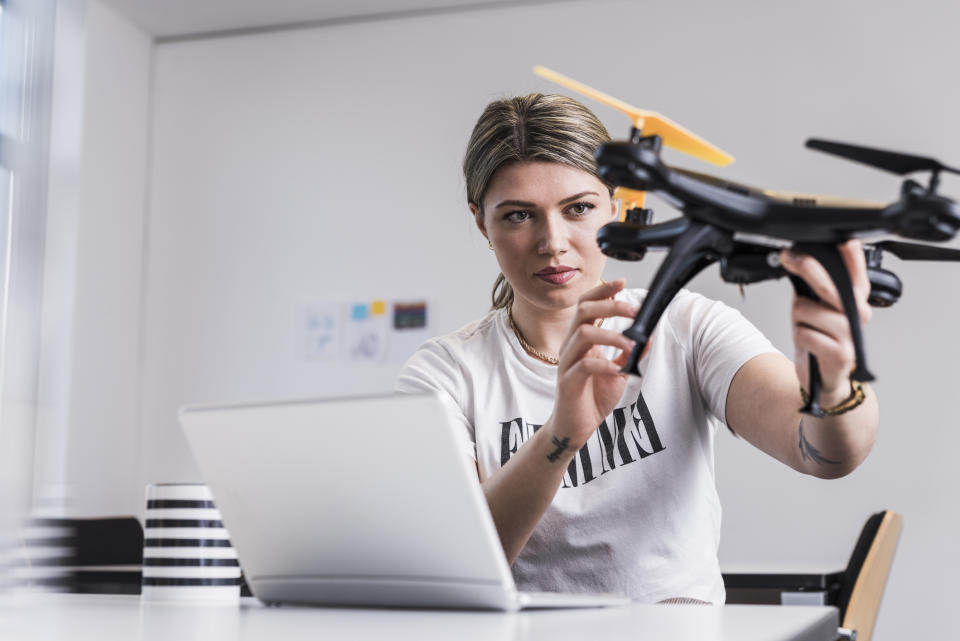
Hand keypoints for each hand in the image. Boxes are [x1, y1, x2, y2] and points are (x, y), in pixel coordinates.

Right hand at [547, 279, 638, 448]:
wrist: (576, 427)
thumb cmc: (593, 397)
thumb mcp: (618, 371)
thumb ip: (630, 353)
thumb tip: (650, 336)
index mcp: (580, 339)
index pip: (586, 305)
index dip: (602, 291)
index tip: (622, 283)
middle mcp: (570, 346)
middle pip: (583, 311)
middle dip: (610, 306)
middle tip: (634, 311)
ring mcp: (567, 363)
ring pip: (583, 334)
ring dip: (612, 335)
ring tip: (632, 345)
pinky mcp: (568, 382)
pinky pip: (584, 365)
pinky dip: (605, 365)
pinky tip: (620, 371)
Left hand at [779, 240, 872, 404]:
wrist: (824, 378)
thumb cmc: (819, 338)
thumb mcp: (815, 307)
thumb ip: (813, 286)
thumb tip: (797, 259)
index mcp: (855, 300)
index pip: (856, 273)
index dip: (851, 257)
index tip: (843, 241)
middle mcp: (858, 315)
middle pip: (831, 286)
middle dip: (807, 268)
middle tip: (790, 257)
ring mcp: (850, 335)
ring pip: (808, 310)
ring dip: (798, 317)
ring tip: (806, 326)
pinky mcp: (840, 354)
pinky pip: (806, 333)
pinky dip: (800, 336)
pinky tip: (809, 343)